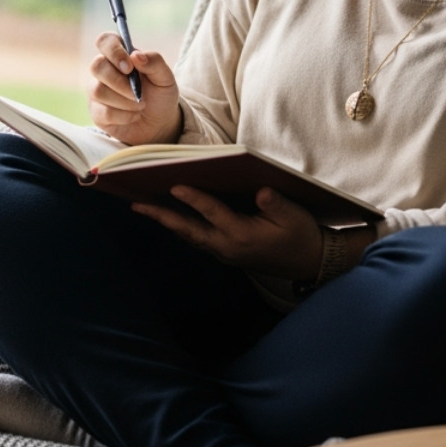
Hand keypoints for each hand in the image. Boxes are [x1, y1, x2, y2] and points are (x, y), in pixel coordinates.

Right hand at [88, 32, 181, 144]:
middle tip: (138, 93)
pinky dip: (124, 116)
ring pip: (97, 90)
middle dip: (119, 82)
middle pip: (96, 66)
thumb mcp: (166, 78)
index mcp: (121, 55)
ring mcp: (97, 90)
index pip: (105, 41)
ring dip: (124, 101)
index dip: (114, 51)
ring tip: (140, 105)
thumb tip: (136, 55)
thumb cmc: (160, 96)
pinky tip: (133, 116)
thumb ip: (155, 62)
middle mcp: (105, 70)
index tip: (129, 67)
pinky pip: (103, 112)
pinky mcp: (96, 112)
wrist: (159, 124)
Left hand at [132, 186, 322, 280]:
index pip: (213, 213)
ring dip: (166, 222)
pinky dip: (181, 227)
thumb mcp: (294, 216)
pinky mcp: (225, 252)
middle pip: (188, 230)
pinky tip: (169, 216)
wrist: (309, 262)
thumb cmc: (301, 235)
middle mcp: (227, 247)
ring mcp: (224, 252)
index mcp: (242, 235)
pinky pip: (197, 238)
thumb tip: (261, 191)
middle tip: (136, 204)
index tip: (175, 185)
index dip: (194, 198)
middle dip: (162, 216)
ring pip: (189, 236)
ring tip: (143, 206)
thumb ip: (276, 203)